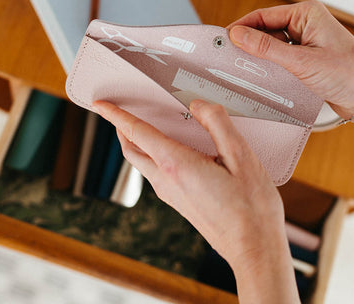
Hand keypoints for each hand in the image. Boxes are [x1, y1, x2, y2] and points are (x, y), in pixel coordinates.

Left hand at [93, 99, 298, 302]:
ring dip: (135, 141)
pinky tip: (169, 149)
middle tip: (118, 111)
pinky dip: (151, 154)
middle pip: (132, 149)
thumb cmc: (250, 207)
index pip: (136, 132)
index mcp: (176, 165)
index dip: (116, 115)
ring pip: (141, 162)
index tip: (100, 104)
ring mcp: (170, 194)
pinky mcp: (178, 202)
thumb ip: (217, 123)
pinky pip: (155, 172)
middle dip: (120, 127)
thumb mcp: (241, 157)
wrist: (253, 249)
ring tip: (142, 125)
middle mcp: (166, 180)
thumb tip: (198, 104)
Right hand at [227, 1, 353, 137]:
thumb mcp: (301, 60)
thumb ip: (267, 48)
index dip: (242, 27)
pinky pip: (278, 58)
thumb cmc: (348, 73)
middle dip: (248, 43)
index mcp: (306, 14)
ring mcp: (304, 42)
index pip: (264, 16)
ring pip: (270, 46)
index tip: (224, 38)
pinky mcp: (304, 59)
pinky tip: (260, 74)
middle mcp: (304, 25)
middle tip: (229, 55)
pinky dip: (268, 66)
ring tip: (243, 67)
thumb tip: (239, 35)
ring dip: (258, 56)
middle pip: (265, 30)